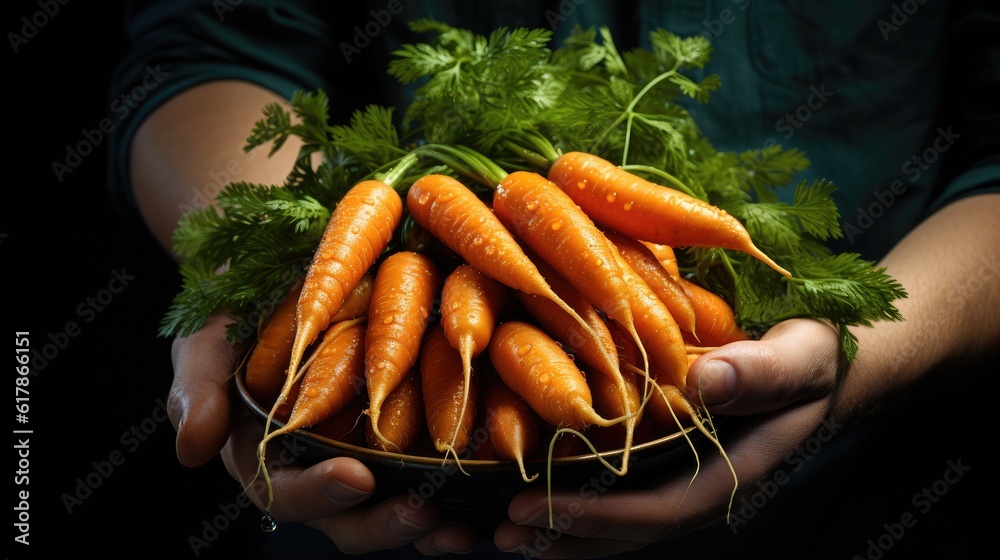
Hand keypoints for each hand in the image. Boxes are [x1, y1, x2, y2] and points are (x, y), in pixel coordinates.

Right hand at [166, 314, 477, 554]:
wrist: (282, 263)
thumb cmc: (236, 307)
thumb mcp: (206, 338)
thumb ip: (198, 389)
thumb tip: (192, 449)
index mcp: (273, 458)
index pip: (291, 493)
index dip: (321, 495)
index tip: (354, 478)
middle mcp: (326, 463)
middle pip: (354, 516)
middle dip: (387, 522)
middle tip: (423, 514)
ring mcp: (373, 447)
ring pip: (402, 500)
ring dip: (435, 521)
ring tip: (466, 524)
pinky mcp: (416, 419)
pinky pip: (440, 457)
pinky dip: (467, 475)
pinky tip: (498, 475)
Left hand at [493, 318, 841, 557]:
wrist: (831, 363)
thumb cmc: (818, 356)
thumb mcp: (800, 356)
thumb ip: (763, 373)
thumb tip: (705, 383)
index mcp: (732, 472)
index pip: (657, 509)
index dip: (597, 515)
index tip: (537, 509)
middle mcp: (705, 485)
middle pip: (630, 530)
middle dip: (567, 537)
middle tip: (502, 534)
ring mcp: (691, 476)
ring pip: (624, 519)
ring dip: (568, 531)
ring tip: (507, 532)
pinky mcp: (678, 458)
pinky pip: (627, 490)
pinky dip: (585, 500)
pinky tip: (546, 495)